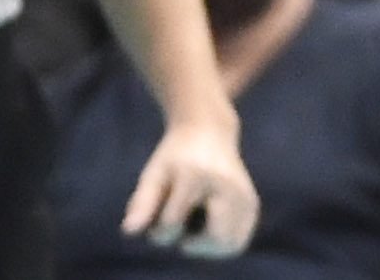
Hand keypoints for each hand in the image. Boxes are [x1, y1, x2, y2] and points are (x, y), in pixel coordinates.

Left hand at [123, 114, 257, 257]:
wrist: (208, 131)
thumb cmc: (175, 156)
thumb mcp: (154, 172)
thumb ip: (142, 202)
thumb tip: (128, 231)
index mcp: (195, 175)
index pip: (175, 221)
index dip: (159, 233)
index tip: (155, 228)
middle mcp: (225, 184)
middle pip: (215, 238)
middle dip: (193, 246)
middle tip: (180, 235)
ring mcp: (243, 194)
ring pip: (231, 244)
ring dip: (209, 249)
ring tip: (194, 232)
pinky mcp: (251, 203)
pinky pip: (239, 240)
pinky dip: (222, 244)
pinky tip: (208, 229)